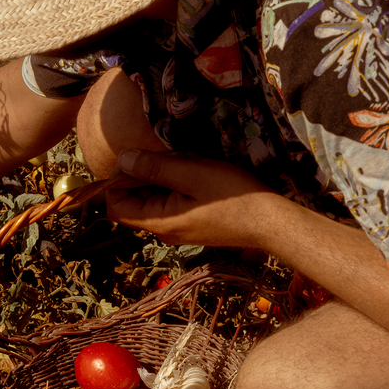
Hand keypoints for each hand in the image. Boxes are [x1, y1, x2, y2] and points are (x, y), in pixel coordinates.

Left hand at [105, 149, 282, 248]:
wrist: (273, 222)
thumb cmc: (234, 196)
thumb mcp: (191, 174)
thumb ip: (154, 168)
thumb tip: (122, 160)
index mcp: (159, 221)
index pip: (115, 207)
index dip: (116, 182)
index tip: (135, 160)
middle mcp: (164, 230)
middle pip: (134, 199)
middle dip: (146, 174)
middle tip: (172, 159)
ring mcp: (178, 227)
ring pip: (155, 196)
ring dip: (166, 176)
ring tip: (190, 165)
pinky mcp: (192, 222)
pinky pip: (173, 199)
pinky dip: (179, 183)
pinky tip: (200, 173)